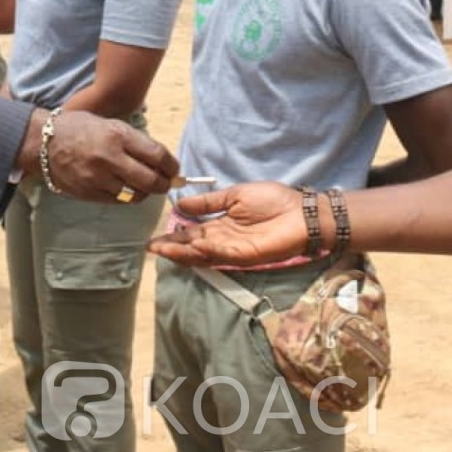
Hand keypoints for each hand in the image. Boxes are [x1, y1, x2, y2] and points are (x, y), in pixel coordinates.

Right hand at [33, 110, 179, 202]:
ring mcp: (98, 178)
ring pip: (136, 194)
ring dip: (146, 192)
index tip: (175, 169)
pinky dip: (128, 197)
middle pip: (151, 180)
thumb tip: (162, 158)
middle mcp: (110, 158)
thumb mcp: (110, 124)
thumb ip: (135, 140)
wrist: (44, 143)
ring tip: (146, 185)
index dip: (172, 165)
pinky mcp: (89, 193)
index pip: (157, 155)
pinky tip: (128, 189)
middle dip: (165, 184)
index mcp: (118, 136)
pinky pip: (118, 201)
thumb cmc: (80, 128)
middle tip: (167, 182)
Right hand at [148, 182, 307, 265]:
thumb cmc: (273, 200)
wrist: (300, 211)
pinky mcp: (245, 256)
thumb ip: (209, 203)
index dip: (175, 234)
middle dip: (172, 247)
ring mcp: (233, 250)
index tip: (155, 235)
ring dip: (182, 252)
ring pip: (202, 255)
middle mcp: (223, 240)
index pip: (193, 232)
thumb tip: (181, 204)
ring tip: (163, 249)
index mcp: (221, 225)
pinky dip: (205, 251)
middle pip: (192, 246)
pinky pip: (221, 255)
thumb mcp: (235, 195)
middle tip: (151, 247)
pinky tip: (191, 246)